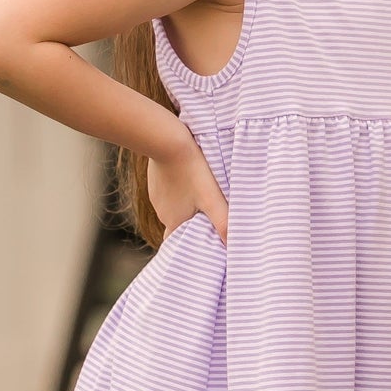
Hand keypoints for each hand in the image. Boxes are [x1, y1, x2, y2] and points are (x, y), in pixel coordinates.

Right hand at [147, 128, 228, 245]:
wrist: (167, 141)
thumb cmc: (192, 171)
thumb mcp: (212, 199)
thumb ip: (224, 224)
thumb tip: (234, 249)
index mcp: (173, 222)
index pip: (179, 243)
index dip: (190, 245)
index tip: (203, 245)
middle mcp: (162, 213)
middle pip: (180, 224)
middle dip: (194, 224)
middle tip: (212, 219)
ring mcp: (157, 196)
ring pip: (176, 206)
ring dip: (188, 205)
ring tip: (205, 197)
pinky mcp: (156, 180)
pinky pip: (170, 191)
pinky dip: (181, 189)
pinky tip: (193, 179)